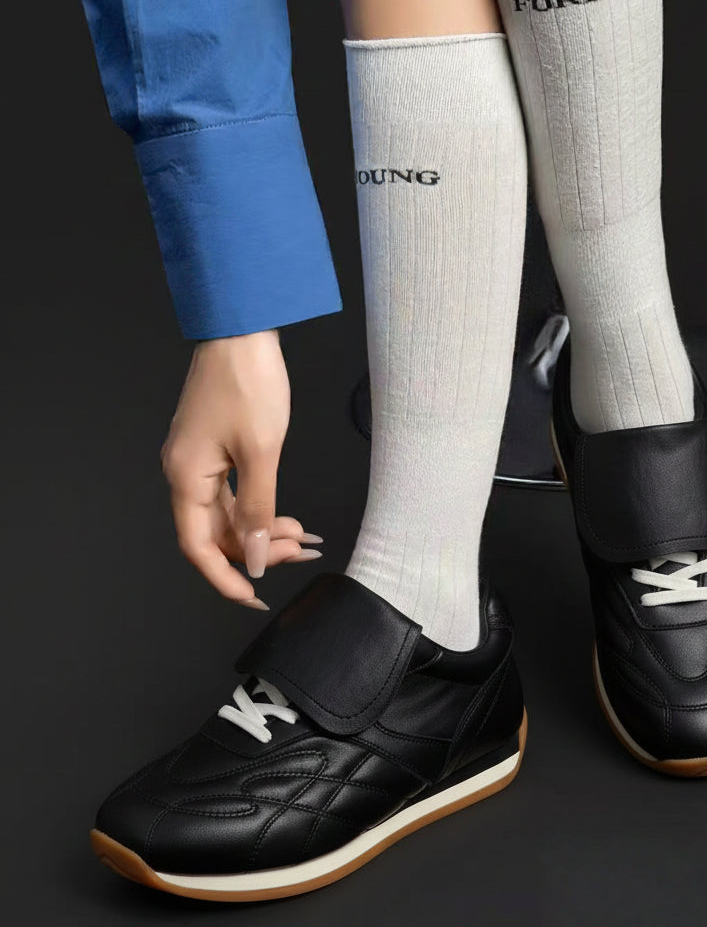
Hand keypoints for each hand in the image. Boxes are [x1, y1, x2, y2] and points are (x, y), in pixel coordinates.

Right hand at [160, 329, 321, 608]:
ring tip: (303, 538)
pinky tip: (288, 517)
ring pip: (229, 514)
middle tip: (300, 555)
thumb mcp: (261, 452)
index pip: (198, 547)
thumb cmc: (248, 382)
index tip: (254, 597)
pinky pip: (233, 492)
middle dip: (258, 550)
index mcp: (186, 477)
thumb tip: (257, 558)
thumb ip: (259, 510)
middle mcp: (184, 473)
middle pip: (216, 533)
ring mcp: (198, 460)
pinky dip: (260, 507)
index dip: (224, 578)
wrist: (241, 329)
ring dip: (264, 530)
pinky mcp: (213, 447)